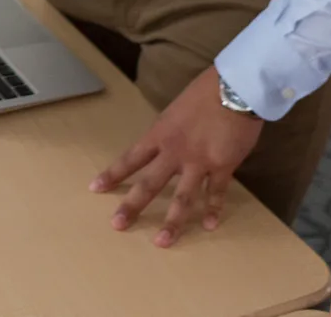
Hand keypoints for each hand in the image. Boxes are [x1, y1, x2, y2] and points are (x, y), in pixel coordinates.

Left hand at [90, 66, 264, 246]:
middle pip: (149, 184)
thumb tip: (166, 144)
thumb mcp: (176, 109)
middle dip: (132, 206)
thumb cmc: (205, 92)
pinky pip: (215, 193)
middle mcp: (175, 152)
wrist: (234, 88)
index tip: (95, 188)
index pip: (130, 158)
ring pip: (182, 198)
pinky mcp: (223, 166)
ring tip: (162, 242)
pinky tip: (208, 226)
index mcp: (160, 134)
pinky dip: (212, 210)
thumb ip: (170, 130)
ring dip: (172, 222)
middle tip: (117, 225)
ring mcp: (198, 162)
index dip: (113, 174)